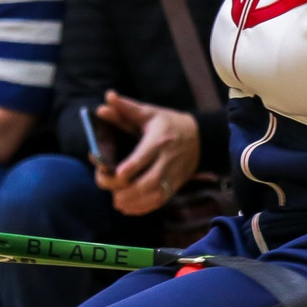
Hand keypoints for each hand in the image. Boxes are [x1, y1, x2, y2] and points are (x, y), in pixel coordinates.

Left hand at [96, 91, 199, 216]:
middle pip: (150, 180)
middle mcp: (167, 159)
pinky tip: (129, 208)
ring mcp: (172, 175)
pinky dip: (144, 208)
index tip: (119, 173)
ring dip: (135, 202)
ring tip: (118, 202)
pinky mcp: (175, 185)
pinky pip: (160, 200)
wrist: (199, 139)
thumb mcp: (150, 112)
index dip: (132, 166)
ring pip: (156, 194)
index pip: (146, 155)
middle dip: (129, 190)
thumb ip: (127, 108)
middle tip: (110, 190)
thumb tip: (107, 98)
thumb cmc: (168, 124)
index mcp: (159, 140)